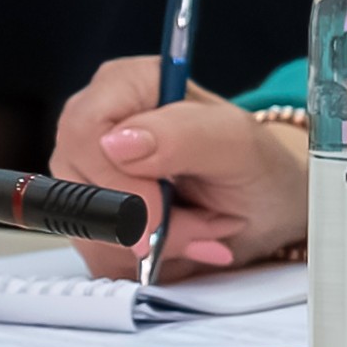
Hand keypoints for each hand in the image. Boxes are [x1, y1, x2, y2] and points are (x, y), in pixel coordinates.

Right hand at [50, 56, 309, 280]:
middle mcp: (97, 124)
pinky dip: (144, 261)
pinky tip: (181, 242)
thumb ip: (184, 134)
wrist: (268, 207)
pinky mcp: (91, 217)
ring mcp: (87, 172)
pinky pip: (96, 254)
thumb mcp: (239, 144)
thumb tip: (118, 141)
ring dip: (150, 245)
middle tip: (200, 225)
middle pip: (77, 189)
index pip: (83, 132)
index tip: (158, 213)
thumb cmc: (257, 165)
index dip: (118, 183)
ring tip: (200, 227)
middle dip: (143, 224)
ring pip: (86, 230)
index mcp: (127, 84)